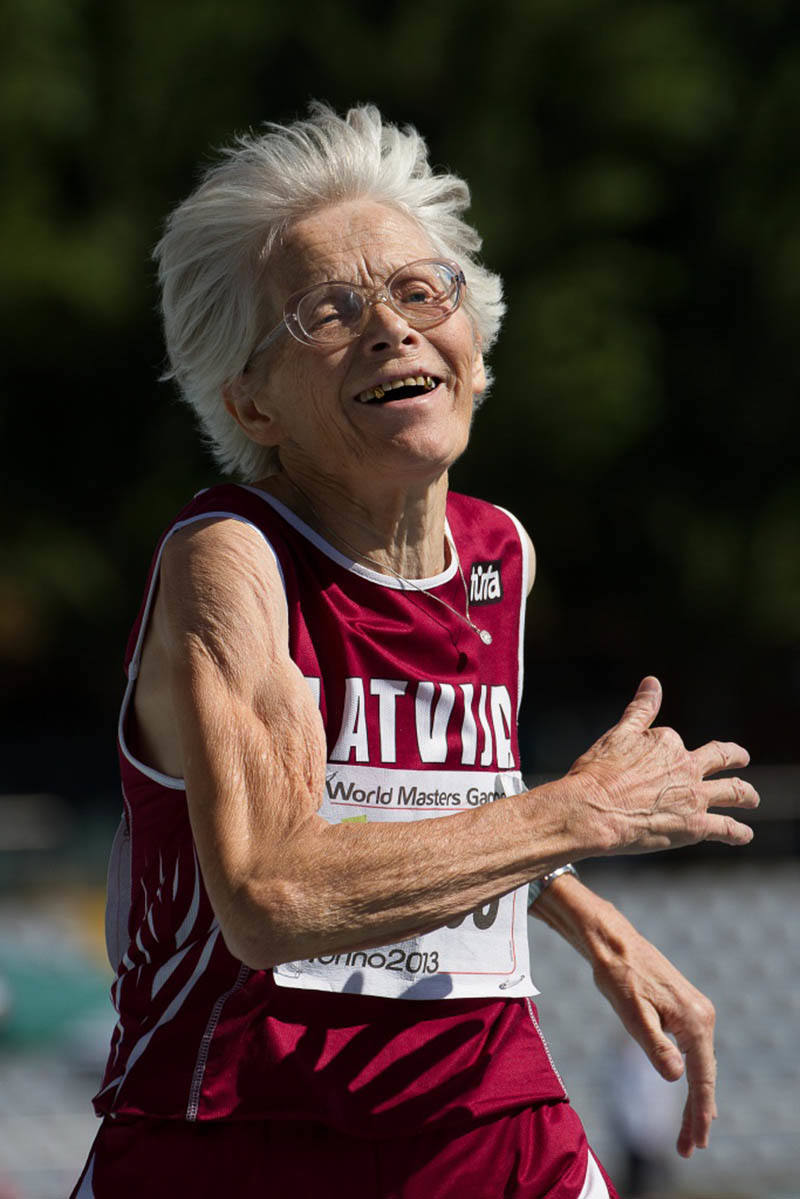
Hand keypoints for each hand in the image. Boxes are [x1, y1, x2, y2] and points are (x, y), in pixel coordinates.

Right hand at [568, 676, 758, 853]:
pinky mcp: (695, 826)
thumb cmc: (598, 773)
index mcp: (667, 742)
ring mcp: (694, 797)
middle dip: (735, 756)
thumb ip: (641, 709)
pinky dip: (739, 832)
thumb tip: (653, 681)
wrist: (594, 810)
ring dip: (747, 794)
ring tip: (753, 798)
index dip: (666, 751)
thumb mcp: (618, 734)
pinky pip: (726, 828)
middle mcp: (687, 766)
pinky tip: (745, 835)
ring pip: (734, 792)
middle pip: (722, 757)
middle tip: (743, 758)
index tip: (653, 762)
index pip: (674, 743)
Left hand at [591, 916, 718, 1156]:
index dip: (700, 1114)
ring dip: (695, 1096)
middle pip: (705, 1075)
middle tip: (689, 1148)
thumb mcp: (633, 1015)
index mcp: (694, 1020)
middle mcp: (703, 1015)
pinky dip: (692, 1074)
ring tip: (690, 1132)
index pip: (702, 1078)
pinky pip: (694, 1050)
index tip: (698, 1143)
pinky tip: (689, 1089)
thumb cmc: (619, 977)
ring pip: (701, 1063)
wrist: (614, 944)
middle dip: (698, 1113)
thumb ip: (656, 1047)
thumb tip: (678, 1079)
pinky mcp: (685, 1008)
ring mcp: (696, 1011)